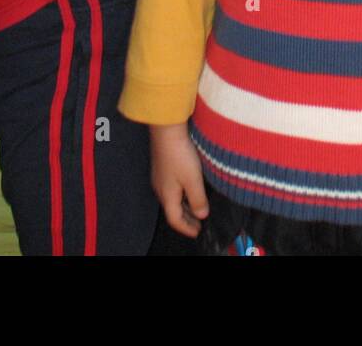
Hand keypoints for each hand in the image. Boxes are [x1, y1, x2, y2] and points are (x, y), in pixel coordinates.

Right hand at [150, 122, 208, 236]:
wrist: (167, 130)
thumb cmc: (180, 154)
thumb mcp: (193, 179)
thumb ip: (198, 199)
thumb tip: (201, 214)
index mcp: (167, 195)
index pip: (175, 219)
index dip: (186, 228)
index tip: (197, 232)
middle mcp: (160, 188)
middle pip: (172, 210)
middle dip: (186, 219)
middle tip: (198, 225)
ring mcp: (160, 177)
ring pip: (172, 199)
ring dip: (184, 207)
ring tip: (197, 209)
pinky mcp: (163, 166)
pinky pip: (172, 188)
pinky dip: (182, 195)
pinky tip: (190, 188)